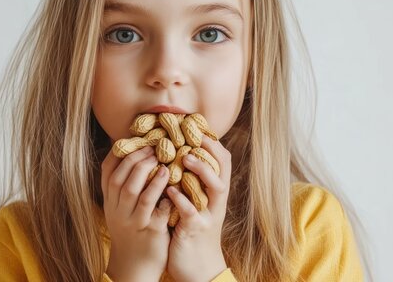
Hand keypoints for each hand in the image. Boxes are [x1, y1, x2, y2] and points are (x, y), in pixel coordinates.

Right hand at [101, 145, 171, 281]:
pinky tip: (170, 182)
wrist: (134, 268)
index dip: (119, 154)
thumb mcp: (121, 210)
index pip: (107, 172)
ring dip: (147, 172)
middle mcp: (117, 210)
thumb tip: (136, 157)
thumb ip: (126, 188)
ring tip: (161, 161)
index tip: (132, 139)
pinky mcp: (148, 230)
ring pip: (134, 191)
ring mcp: (131, 221)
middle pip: (120, 178)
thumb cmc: (132, 233)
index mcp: (110, 202)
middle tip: (152, 147)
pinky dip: (161, 192)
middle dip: (135, 159)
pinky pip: (153, 209)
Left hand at [165, 136, 230, 281]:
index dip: (212, 142)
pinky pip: (192, 213)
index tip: (197, 125)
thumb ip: (191, 184)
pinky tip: (169, 190)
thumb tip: (178, 155)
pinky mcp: (196, 231)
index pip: (222, 161)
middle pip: (223, 169)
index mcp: (215, 193)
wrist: (199, 270)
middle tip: (192, 136)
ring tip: (185, 158)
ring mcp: (209, 215)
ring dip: (202, 170)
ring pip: (216, 188)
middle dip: (210, 150)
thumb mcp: (196, 205)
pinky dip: (182, 200)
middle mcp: (216, 201)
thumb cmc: (192, 232)